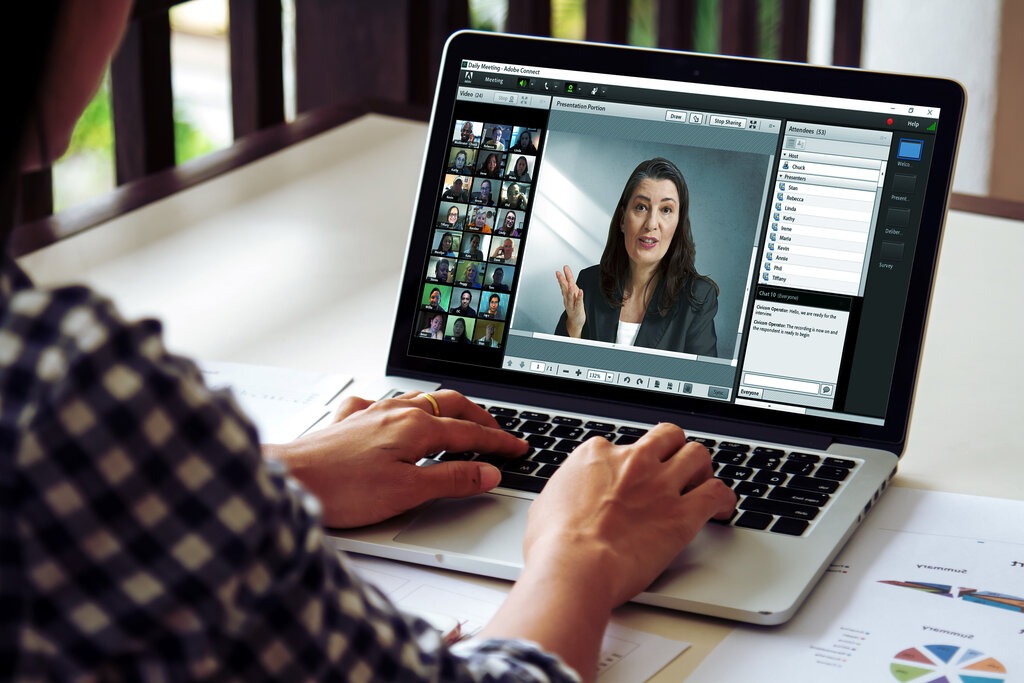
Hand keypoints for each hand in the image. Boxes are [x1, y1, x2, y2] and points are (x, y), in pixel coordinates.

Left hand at [263, 390, 527, 527]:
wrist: (287, 480)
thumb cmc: (340, 489)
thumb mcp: (407, 492)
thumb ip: (451, 479)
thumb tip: (488, 472)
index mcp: (416, 427)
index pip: (470, 432)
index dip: (498, 442)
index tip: (518, 448)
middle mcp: (395, 412)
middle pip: (449, 404)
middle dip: (478, 416)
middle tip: (497, 431)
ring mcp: (371, 413)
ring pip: (420, 399)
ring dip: (446, 408)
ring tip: (459, 419)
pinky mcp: (349, 423)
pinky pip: (383, 404)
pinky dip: (402, 407)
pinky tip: (395, 414)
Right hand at [476, 424, 734, 677]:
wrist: (574, 566)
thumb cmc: (554, 544)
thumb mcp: (546, 504)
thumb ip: (566, 492)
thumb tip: (565, 499)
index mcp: (597, 455)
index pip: (622, 444)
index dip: (628, 462)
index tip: (631, 477)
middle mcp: (633, 461)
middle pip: (667, 437)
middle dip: (673, 449)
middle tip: (674, 467)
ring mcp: (661, 484)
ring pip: (697, 455)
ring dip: (701, 468)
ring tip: (700, 483)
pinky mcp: (683, 513)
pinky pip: (716, 493)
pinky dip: (723, 499)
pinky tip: (722, 508)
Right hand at [555, 264, 585, 336]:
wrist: (575, 321)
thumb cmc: (574, 308)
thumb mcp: (571, 296)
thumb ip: (569, 287)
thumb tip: (567, 278)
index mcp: (567, 295)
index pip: (564, 284)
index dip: (562, 276)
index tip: (562, 269)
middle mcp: (568, 299)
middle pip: (565, 288)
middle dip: (562, 280)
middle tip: (560, 273)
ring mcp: (572, 304)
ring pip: (570, 295)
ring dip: (569, 288)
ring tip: (570, 282)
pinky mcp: (578, 309)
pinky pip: (578, 302)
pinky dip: (579, 297)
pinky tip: (580, 292)